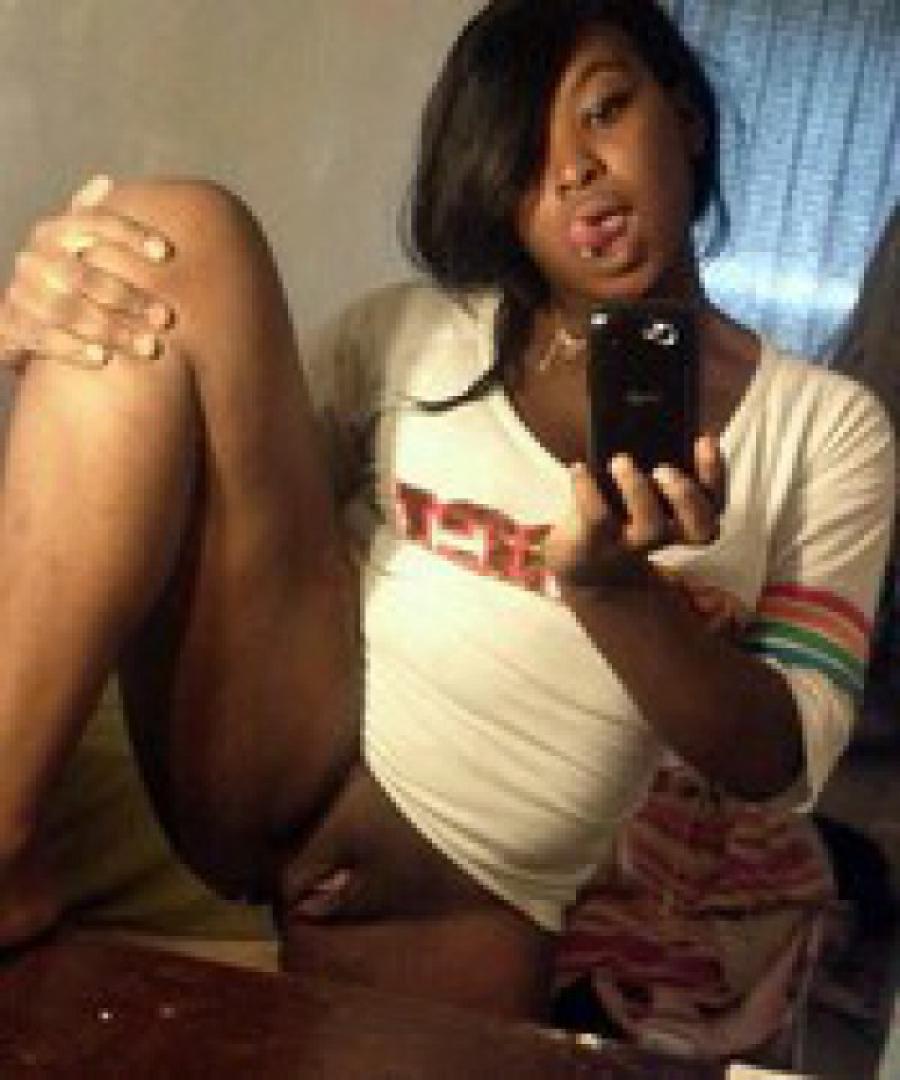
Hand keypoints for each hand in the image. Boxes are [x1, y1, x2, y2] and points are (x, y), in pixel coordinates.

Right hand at [0, 174, 175, 369]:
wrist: (18, 314)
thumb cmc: (62, 275)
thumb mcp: (70, 243)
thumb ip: (87, 216)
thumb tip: (104, 182)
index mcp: (53, 232)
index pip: (92, 223)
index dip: (130, 235)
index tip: (166, 253)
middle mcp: (34, 259)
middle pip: (84, 275)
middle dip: (129, 297)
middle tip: (166, 317)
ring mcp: (22, 293)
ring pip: (68, 311)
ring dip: (112, 329)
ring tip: (150, 346)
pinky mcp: (13, 327)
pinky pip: (45, 339)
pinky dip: (76, 349)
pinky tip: (105, 359)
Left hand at [544, 435, 725, 588]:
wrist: (575, 558)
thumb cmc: (613, 511)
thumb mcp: (632, 486)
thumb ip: (647, 459)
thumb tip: (646, 416)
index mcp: (682, 518)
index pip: (715, 501)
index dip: (716, 472)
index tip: (703, 438)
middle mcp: (665, 536)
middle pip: (701, 528)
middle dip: (686, 494)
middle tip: (663, 468)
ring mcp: (632, 546)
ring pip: (652, 527)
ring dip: (638, 489)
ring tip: (620, 461)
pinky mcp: (597, 546)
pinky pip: (598, 520)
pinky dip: (588, 489)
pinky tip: (579, 468)